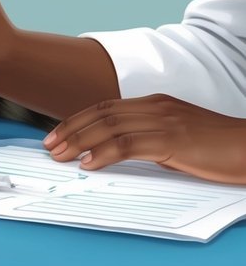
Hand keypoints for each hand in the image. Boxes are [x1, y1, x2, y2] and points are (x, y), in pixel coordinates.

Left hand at [43, 94, 245, 183]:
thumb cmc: (218, 147)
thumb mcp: (177, 137)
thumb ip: (149, 138)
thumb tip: (118, 151)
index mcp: (155, 103)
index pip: (105, 107)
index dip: (78, 120)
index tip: (57, 134)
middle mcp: (155, 107)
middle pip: (101, 114)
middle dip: (70, 129)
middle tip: (48, 145)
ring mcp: (164, 121)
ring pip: (109, 127)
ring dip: (79, 141)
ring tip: (60, 155)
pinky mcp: (173, 140)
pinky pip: (128, 145)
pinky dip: (103, 153)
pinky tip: (88, 163)